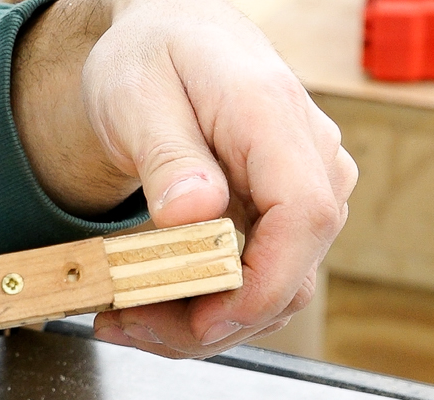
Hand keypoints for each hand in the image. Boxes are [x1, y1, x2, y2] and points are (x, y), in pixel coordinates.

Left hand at [12, 0, 357, 357]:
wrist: (172, 41)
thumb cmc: (153, 58)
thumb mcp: (137, 95)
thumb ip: (168, 155)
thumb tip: (195, 213)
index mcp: (273, 116)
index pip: (303, 214)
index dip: (260, 284)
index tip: (202, 322)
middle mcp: (308, 158)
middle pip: (290, 271)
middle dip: (210, 322)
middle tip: (126, 325)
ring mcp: (305, 189)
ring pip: (277, 289)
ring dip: (203, 324)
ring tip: (125, 319)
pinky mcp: (286, 214)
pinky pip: (261, 279)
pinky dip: (209, 306)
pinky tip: (151, 306)